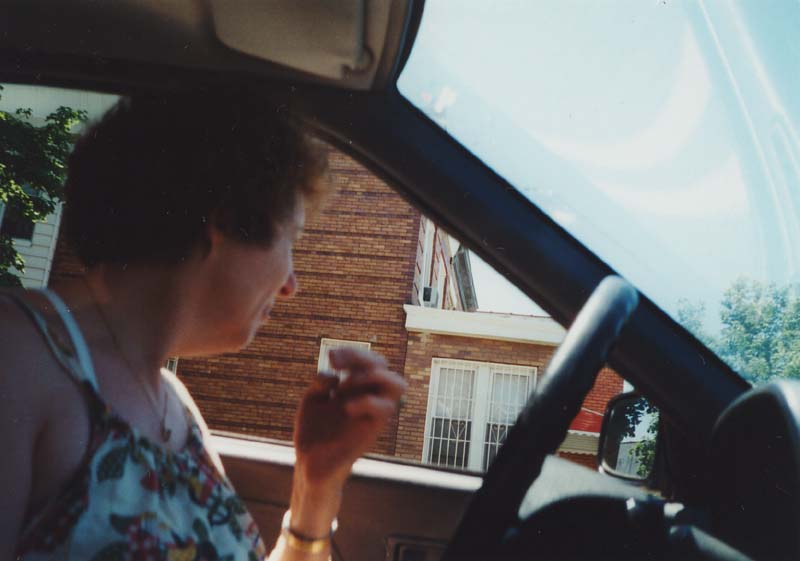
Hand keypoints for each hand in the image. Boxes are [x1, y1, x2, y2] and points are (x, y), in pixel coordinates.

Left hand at [293, 347, 406, 488]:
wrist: (310, 464)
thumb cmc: (313, 432)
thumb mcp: (311, 400)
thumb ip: (320, 382)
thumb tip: (336, 378)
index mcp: (354, 388)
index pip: (366, 360)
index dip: (352, 352)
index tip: (331, 357)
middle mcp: (367, 397)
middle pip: (383, 365)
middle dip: (361, 357)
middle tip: (337, 364)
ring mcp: (372, 413)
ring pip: (398, 385)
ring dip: (373, 376)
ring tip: (347, 384)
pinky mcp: (373, 430)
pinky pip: (386, 409)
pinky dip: (367, 401)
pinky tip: (346, 407)